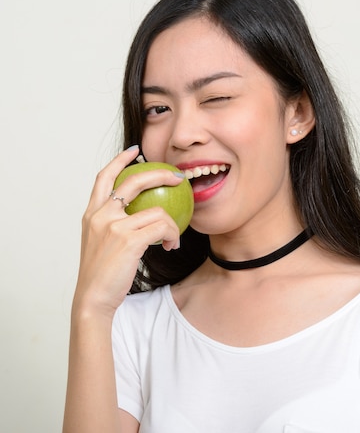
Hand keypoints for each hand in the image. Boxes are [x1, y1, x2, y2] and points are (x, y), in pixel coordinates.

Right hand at [73, 146, 183, 317]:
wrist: (93, 299)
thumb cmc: (102, 275)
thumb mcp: (101, 243)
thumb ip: (114, 226)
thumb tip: (141, 216)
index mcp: (91, 214)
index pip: (104, 177)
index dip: (120, 160)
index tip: (135, 151)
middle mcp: (100, 215)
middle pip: (134, 181)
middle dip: (161, 174)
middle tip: (178, 177)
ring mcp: (114, 226)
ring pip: (157, 211)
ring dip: (171, 225)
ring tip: (172, 239)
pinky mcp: (129, 240)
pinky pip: (162, 228)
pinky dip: (172, 236)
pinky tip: (171, 246)